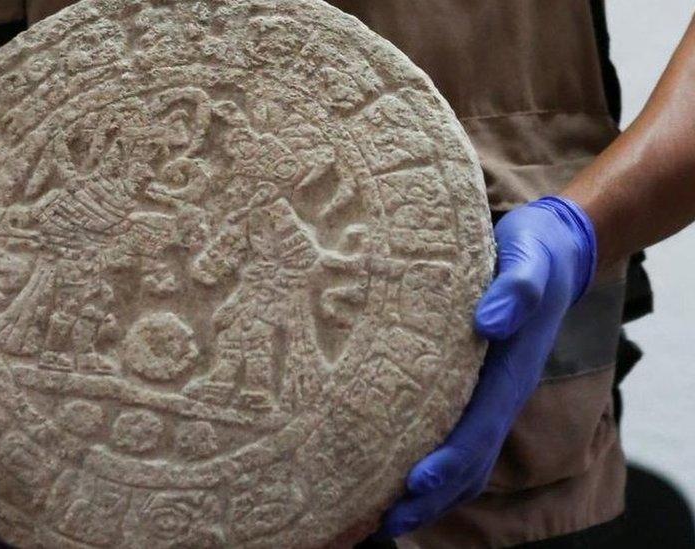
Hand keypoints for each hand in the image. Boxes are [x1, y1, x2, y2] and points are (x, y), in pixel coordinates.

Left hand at [377, 196, 596, 536]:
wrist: (551, 250)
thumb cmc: (534, 255)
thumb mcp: (528, 260)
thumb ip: (517, 289)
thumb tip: (491, 320)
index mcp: (509, 374)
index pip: (477, 430)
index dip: (446, 461)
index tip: (411, 483)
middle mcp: (498, 394)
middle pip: (467, 462)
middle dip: (428, 496)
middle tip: (381, 523)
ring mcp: (487, 396)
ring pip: (462, 460)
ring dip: (427, 493)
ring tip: (380, 518)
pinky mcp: (471, 387)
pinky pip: (453, 438)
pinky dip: (428, 467)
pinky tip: (390, 475)